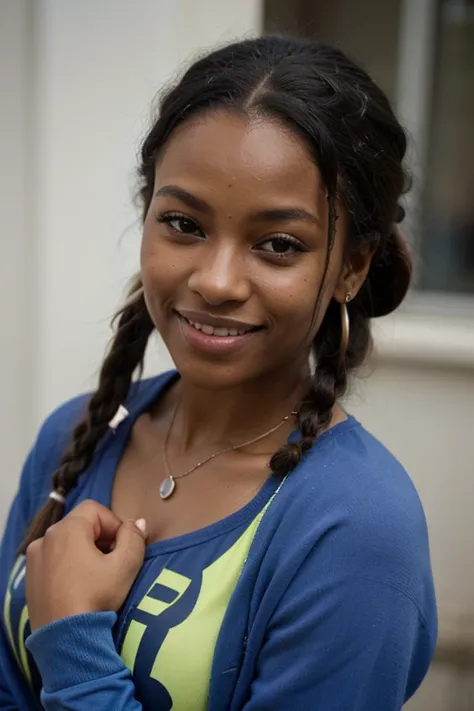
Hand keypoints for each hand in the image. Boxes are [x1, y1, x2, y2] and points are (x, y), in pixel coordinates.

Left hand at [25, 500, 146, 631]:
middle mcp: (46, 538)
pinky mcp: (30, 577)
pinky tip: (80, 586)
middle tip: (114, 561)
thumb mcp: (125, 566)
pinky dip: (69, 564)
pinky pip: (54, 559)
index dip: (115, 524)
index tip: (124, 547)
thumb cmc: (95, 599)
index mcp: (67, 529)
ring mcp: (35, 558)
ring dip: (85, 550)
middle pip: (80, 524)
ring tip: (98, 575)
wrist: (64, 640)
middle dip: (101, 538)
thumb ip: (134, 538)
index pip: (96, 510)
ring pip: (67, 542)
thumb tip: (138, 523)